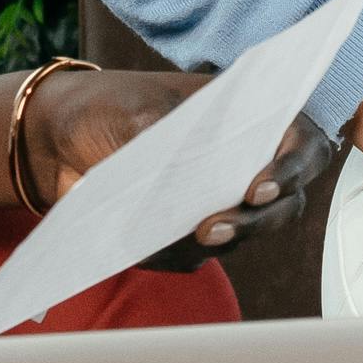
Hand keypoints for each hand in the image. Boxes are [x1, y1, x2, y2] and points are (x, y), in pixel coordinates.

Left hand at [16, 65, 317, 252]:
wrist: (61, 136)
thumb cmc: (111, 105)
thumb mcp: (139, 107)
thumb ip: (167, 137)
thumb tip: (180, 175)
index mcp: (251, 119)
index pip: (301, 145)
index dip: (291, 169)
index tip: (259, 187)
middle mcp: (244, 165)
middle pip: (283, 205)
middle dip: (255, 220)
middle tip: (216, 226)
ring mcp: (217, 203)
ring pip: (243, 235)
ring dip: (221, 240)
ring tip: (191, 235)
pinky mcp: (185, 235)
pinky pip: (192, 257)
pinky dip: (174, 254)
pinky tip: (149, 245)